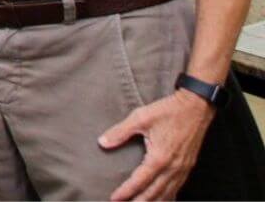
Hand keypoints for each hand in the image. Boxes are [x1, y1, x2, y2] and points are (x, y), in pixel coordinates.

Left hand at [99, 89, 214, 199]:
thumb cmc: (168, 110)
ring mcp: (183, 168)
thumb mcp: (140, 117)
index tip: (114, 199)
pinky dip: (168, 197)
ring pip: (167, 193)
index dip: (126, 192)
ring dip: (153, 201)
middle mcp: (173, 167)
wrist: (196, 106)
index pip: (139, 181)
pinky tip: (162, 200)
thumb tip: (102, 143)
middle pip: (154, 193)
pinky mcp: (188, 166)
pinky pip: (177, 187)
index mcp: (160, 157)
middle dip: (139, 201)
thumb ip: (120, 132)